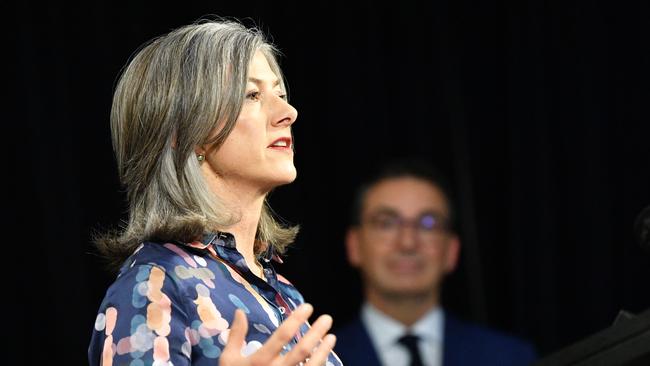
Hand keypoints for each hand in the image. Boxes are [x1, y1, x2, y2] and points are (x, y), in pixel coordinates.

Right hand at [220, 303, 336, 365]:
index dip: (297, 319)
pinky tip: (324, 357)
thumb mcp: (228, 360)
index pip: (282, 335)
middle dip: (317, 332)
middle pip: (302, 350)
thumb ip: (236, 336)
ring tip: (331, 337)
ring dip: (324, 351)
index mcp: (259, 361)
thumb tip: (239, 311)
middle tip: (327, 318)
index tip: (308, 307)